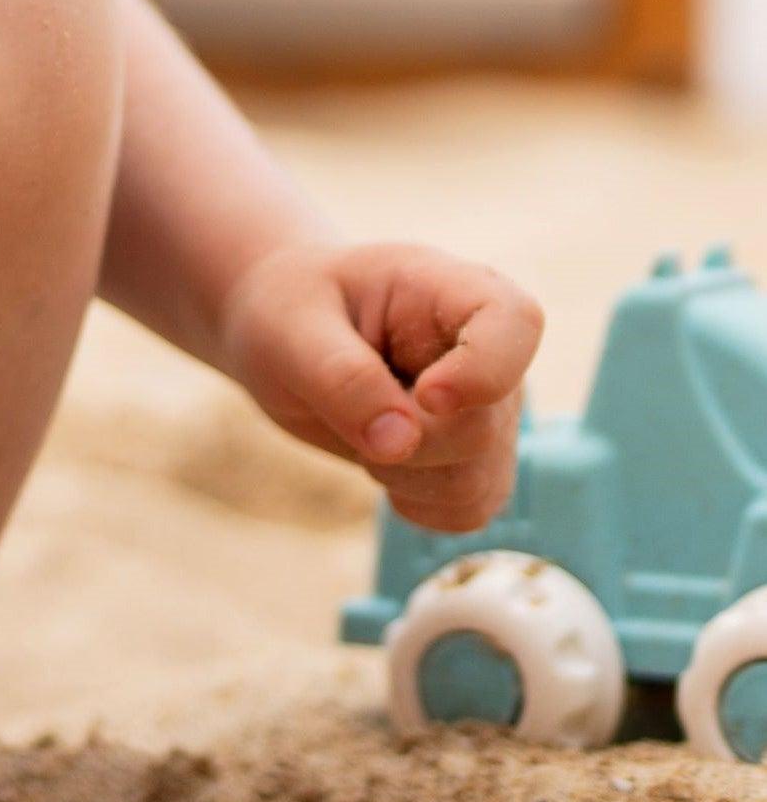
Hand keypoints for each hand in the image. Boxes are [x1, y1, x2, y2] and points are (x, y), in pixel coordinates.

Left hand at [216, 240, 541, 534]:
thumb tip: (400, 445)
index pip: (515, 322)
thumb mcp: (289, 327)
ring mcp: (490, 410)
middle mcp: (487, 353)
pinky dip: (416, 503)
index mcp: (451, 291)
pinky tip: (379, 462)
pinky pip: (469, 510)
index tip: (425, 396)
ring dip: (403, 477)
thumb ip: (341, 376)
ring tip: (359, 427)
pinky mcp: (476, 459)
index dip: (482, 372)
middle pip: (481, 430)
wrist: (286, 336)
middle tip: (341, 404)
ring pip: (478, 482)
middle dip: (401, 442)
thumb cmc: (288, 311)